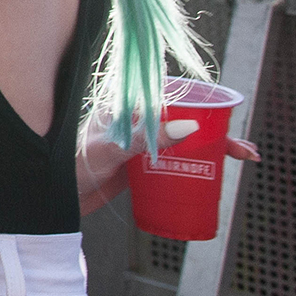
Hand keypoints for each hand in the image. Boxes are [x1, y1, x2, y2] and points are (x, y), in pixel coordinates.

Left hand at [76, 106, 258, 213]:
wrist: (49, 197)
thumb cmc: (70, 165)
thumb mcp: (110, 150)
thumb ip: (145, 139)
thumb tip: (191, 126)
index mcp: (125, 108)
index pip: (172, 98)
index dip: (205, 106)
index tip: (230, 119)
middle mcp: (134, 123)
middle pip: (185, 120)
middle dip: (219, 131)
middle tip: (245, 152)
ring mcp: (138, 145)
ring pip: (184, 142)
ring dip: (214, 148)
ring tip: (242, 159)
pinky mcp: (138, 167)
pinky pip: (175, 162)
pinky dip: (198, 166)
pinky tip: (215, 176)